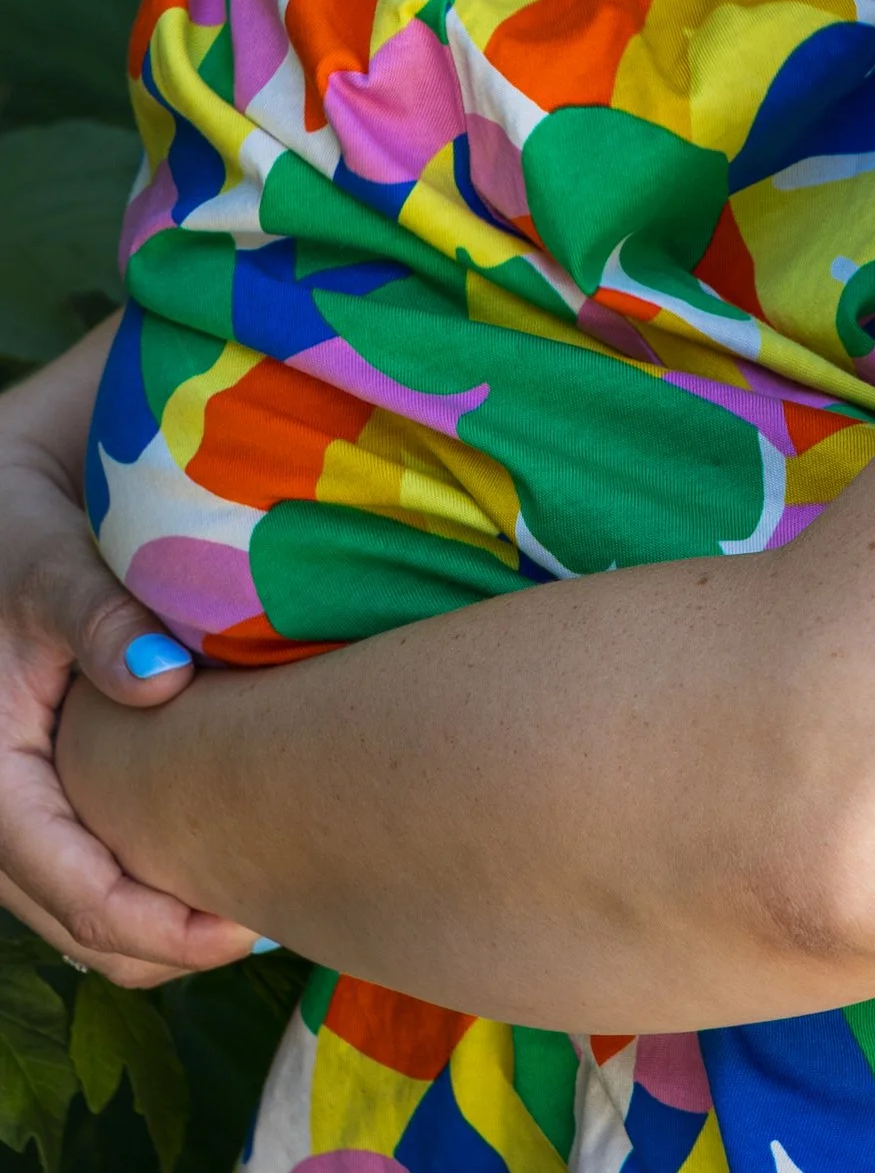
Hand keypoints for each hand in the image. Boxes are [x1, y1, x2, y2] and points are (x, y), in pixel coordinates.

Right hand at [0, 335, 255, 983]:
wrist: (7, 502)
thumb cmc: (21, 525)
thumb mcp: (49, 563)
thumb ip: (97, 618)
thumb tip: (161, 680)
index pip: (70, 888)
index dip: (152, 924)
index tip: (241, 930)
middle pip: (78, 919)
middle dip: (167, 942)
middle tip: (276, 922)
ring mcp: (21, 804)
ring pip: (82, 907)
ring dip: (160, 923)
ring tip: (261, 904)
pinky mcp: (48, 787)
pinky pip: (88, 866)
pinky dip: (148, 884)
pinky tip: (221, 862)